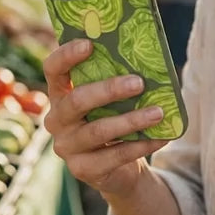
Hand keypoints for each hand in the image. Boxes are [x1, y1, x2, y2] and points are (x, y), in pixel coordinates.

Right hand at [43, 39, 169, 197]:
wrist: (117, 168)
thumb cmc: (114, 120)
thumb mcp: (110, 99)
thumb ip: (114, 78)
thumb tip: (143, 55)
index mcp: (59, 94)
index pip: (53, 69)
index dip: (66, 55)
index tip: (90, 44)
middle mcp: (56, 120)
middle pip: (77, 100)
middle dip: (109, 90)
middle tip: (139, 82)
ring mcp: (67, 147)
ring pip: (98, 130)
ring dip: (131, 120)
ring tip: (158, 113)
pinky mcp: (82, 169)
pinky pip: (114, 156)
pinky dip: (141, 145)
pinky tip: (161, 137)